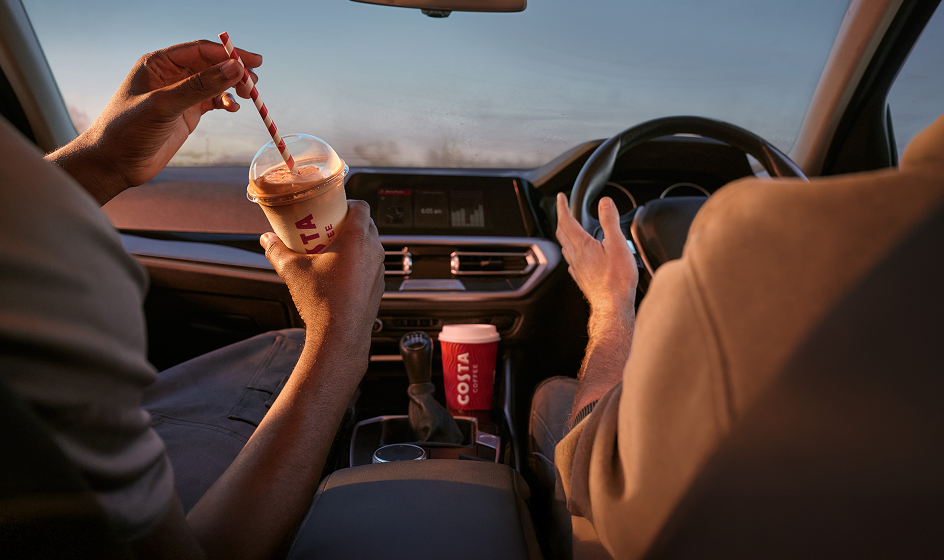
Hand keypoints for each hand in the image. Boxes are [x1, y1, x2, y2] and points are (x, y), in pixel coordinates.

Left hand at [47, 40, 261, 203]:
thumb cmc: (128, 130)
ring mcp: (179, 95)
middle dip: (234, 72)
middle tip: (254, 83)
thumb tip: (234, 69)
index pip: (200, 51)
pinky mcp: (186, 114)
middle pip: (210, 65)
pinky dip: (225, 103)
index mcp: (158, 64)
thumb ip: (200, 86)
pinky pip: (212, 101)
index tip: (253, 61)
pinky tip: (232, 108)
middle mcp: (170, 75)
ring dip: (232, 87)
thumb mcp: (164, 105)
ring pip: (214, 83)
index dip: (228, 54)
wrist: (114, 163)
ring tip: (249, 97)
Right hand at [261, 200, 384, 362]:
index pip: (362, 206)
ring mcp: (379, 269)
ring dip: (355, 243)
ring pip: (371, 245)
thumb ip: (277, 251)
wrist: (339, 335)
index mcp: (358, 238)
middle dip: (348, 222)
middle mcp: (374, 250)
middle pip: (367, 224)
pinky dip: (360, 262)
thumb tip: (267, 240)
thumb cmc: (322, 302)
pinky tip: (341, 272)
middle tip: (328, 228)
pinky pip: (371, 265)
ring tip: (333, 249)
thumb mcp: (293, 271)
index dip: (348, 202)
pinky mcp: (379, 285)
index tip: (333, 207)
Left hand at [556, 192, 637, 320]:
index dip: (562, 207)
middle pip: (562, 234)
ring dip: (565, 235)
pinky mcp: (581, 279)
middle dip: (561, 219)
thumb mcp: (617, 244)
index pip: (566, 221)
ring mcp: (577, 269)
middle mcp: (575, 256)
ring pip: (565, 247)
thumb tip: (604, 203)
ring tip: (570, 230)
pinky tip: (578, 256)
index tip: (560, 198)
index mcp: (582, 245)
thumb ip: (609, 221)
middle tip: (564, 211)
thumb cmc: (617, 280)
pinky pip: (571, 262)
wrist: (613, 306)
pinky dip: (572, 252)